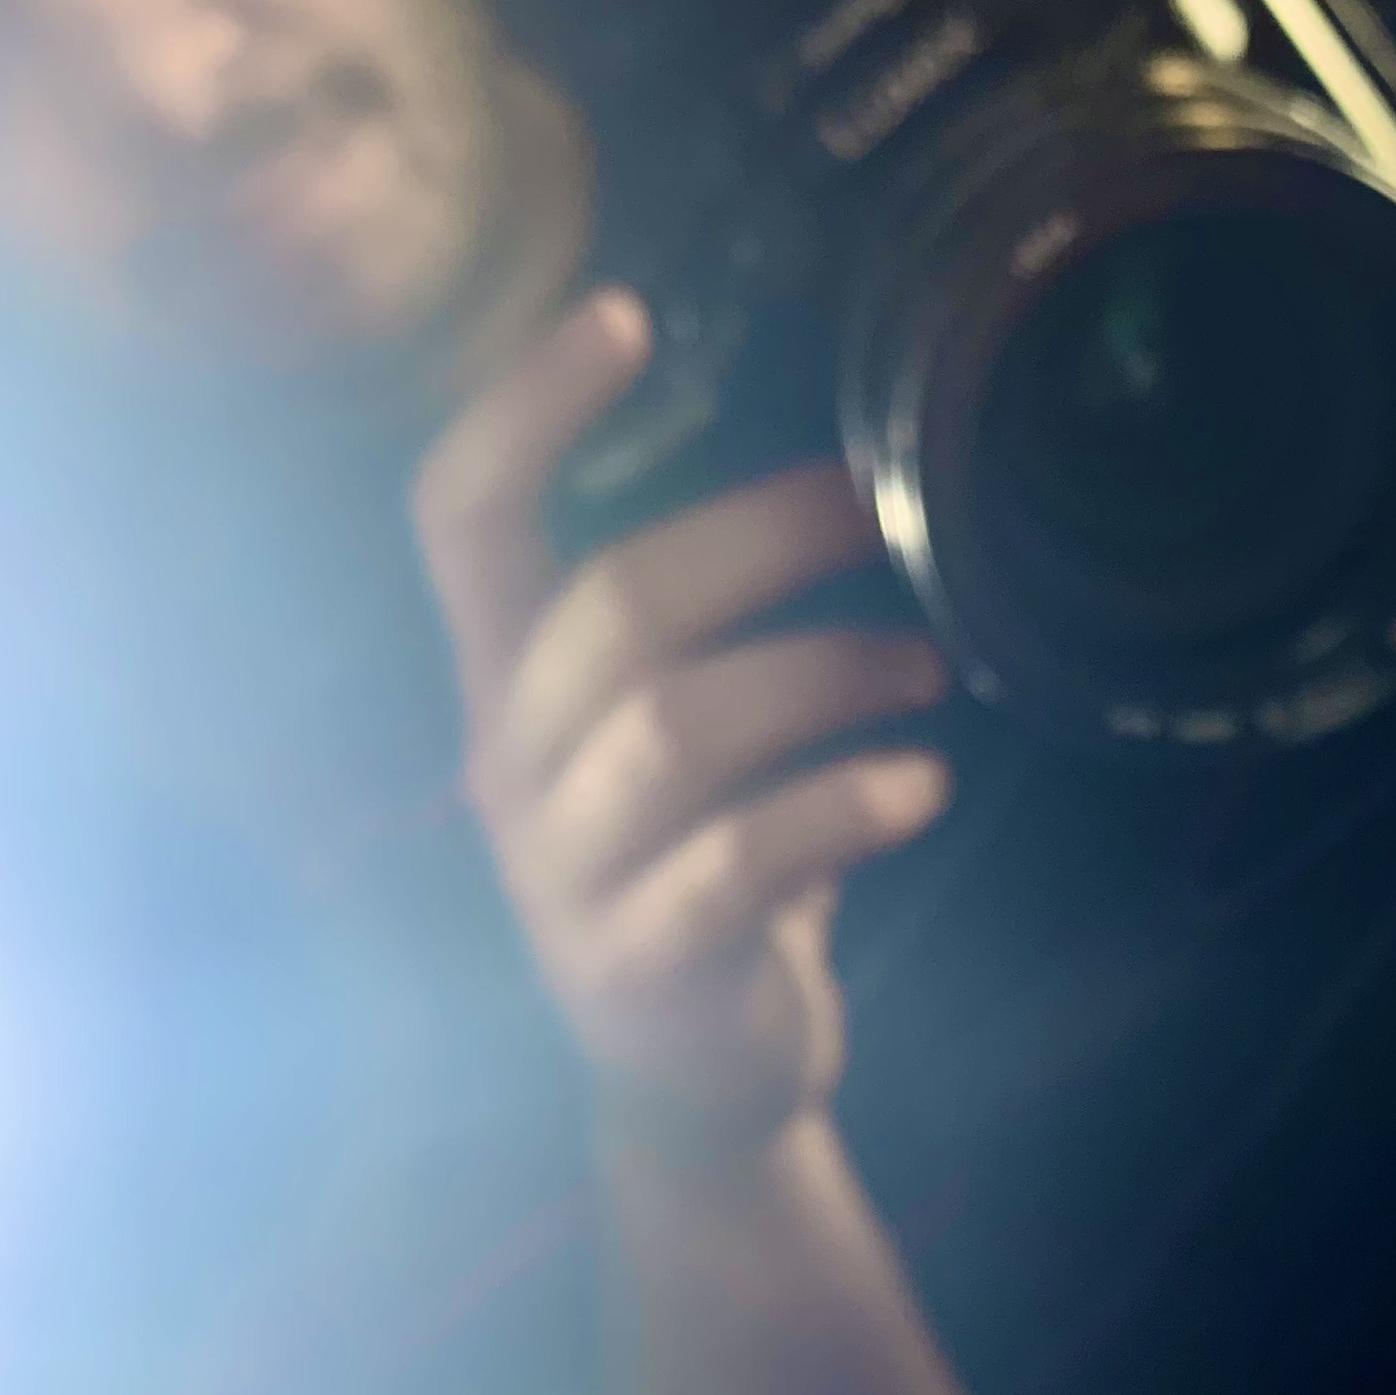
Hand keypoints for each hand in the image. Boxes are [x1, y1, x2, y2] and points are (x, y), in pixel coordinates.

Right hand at [416, 289, 951, 1168]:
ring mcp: (564, 872)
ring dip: (829, 670)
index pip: (460, 517)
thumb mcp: (690, 736)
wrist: (700, 1085)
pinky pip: (742, 861)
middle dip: (758, 535)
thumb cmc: (715, 868)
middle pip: (611, 605)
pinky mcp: (638, 966)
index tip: (626, 309)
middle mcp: (510, 765)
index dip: (524, 408)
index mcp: (510, 683)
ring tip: (936, 661)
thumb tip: (858, 467)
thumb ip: (717, 625)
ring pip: (682, 726)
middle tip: (881, 509)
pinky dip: (847, 804)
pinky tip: (925, 782)